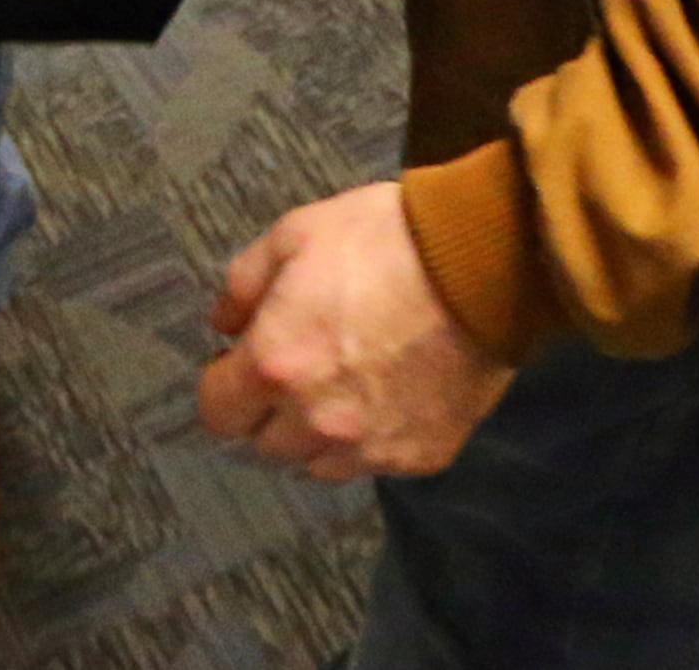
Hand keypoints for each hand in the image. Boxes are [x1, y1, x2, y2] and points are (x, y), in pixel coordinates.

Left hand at [197, 181, 515, 481]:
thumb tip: (221, 324)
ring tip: (344, 384)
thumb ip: (244, 285)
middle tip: (297, 367)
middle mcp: (316, 422)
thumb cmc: (380, 240)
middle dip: (270, 410)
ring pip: (318, 464)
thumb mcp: (295, 235)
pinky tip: (390, 394)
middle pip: (266, 444)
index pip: (217, 413)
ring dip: (316, 434)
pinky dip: (370, 439)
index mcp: (273, 367)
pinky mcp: (421, 457)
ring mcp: (371, 448)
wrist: (481, 266)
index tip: (241, 361)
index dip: (224, 385)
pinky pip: (375, 463)